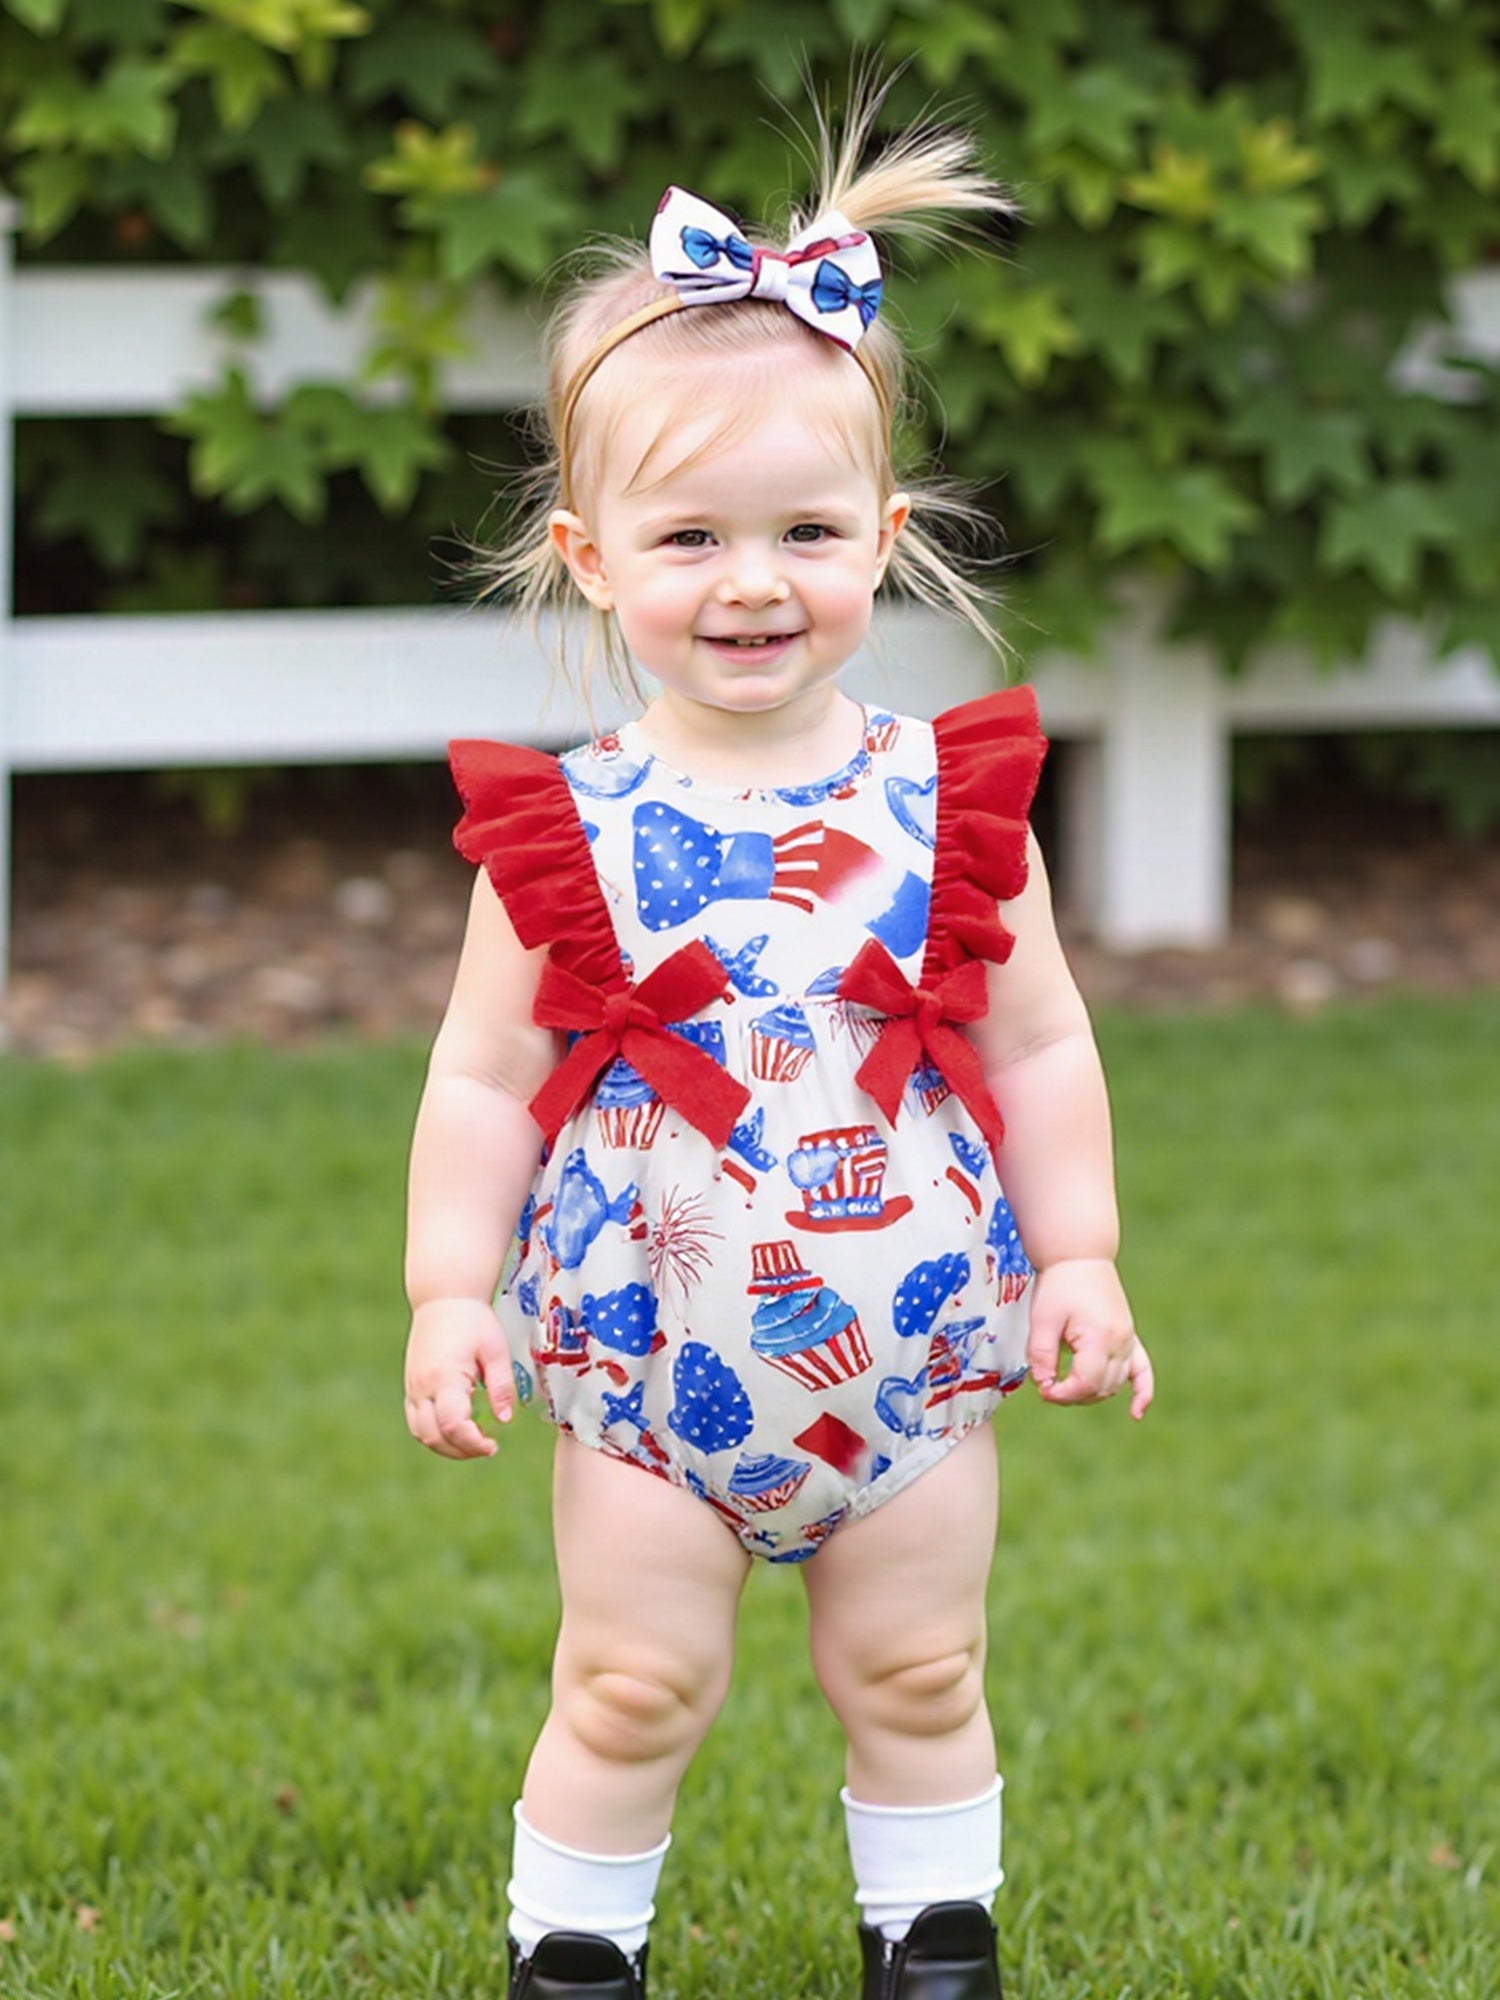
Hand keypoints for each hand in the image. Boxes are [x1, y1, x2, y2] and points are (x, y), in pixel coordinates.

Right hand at [404, 1296, 515, 1458]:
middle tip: (487, 1448)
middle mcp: (422, 1386)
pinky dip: (433, 1434)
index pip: (453, 1425)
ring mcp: (412, 1387)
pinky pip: (415, 1422)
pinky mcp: (411, 1386)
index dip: (473, 1443)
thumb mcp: (496, 1350)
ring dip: (446, 1447)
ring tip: (473, 1443)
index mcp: (444, 1376)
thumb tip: (505, 1420)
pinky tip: (456, 1431)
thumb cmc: (473, 1320)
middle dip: (461, 1451)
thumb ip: (501, 1386)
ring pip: (420, 1433)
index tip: (492, 1446)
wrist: (443, 1298)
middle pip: (433, 1436)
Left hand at [1026, 1258, 1153, 1419]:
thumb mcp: (1042, 1319)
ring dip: (1091, 1393)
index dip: (1061, 1394)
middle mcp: (1120, 1342)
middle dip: (1072, 1395)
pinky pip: (1143, 1371)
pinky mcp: (1130, 1338)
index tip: (1042, 1389)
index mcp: (1099, 1338)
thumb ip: (1040, 1355)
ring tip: (1065, 1386)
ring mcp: (1128, 1341)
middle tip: (1047, 1386)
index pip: (1084, 1384)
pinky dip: (1142, 1393)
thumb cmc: (1060, 1284)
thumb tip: (1043, 1385)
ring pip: (1115, 1384)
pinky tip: (1136, 1413)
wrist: (1080, 1256)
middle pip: (1100, 1388)